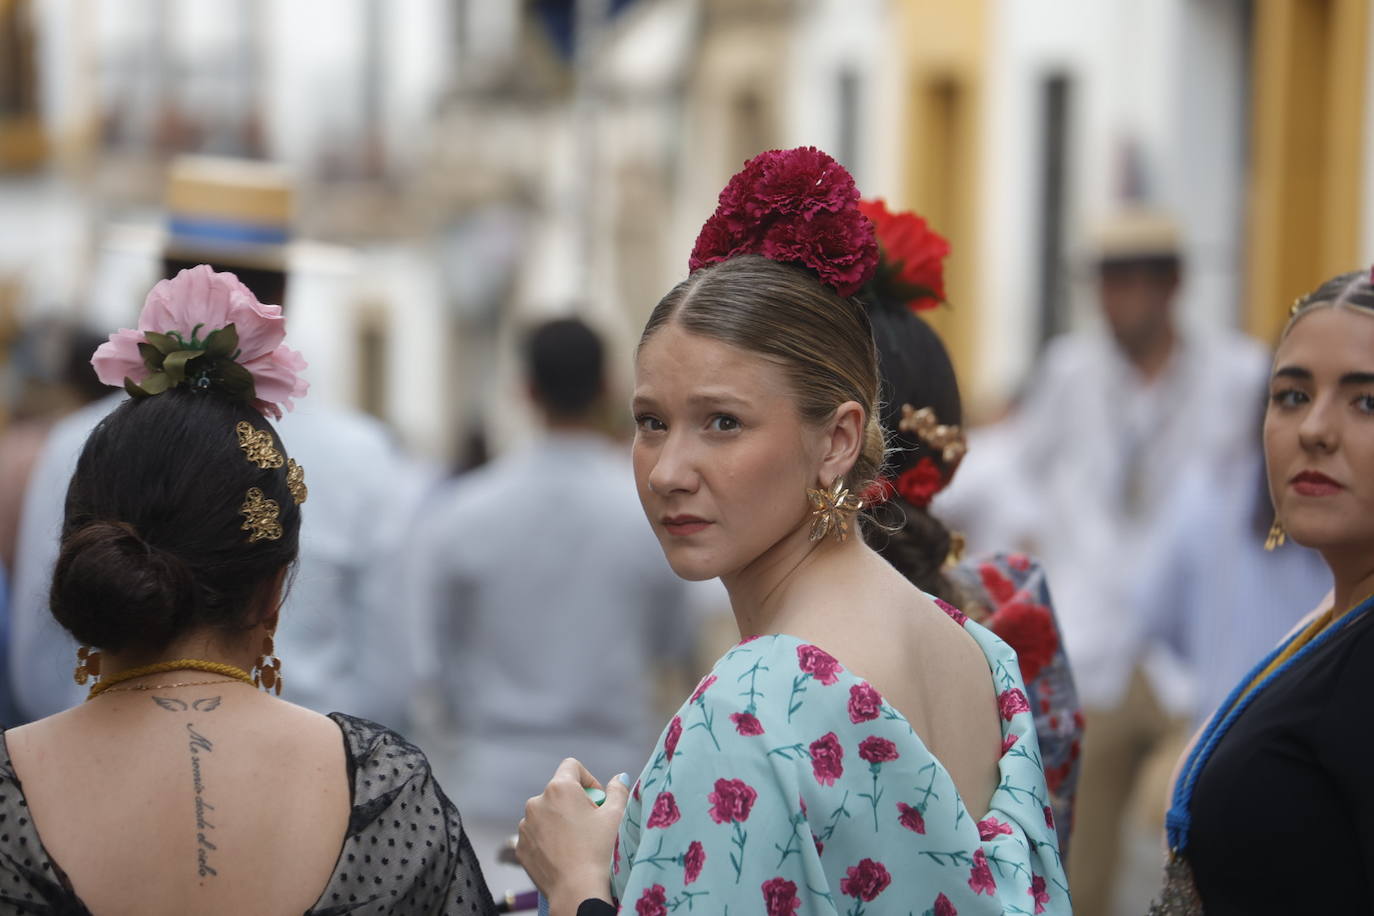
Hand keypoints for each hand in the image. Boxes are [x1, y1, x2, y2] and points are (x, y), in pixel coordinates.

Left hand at [517, 758, 628, 915]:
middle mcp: (536, 802)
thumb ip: (618, 791)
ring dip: (560, 821)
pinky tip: (564, 855)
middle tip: (591, 826)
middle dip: (575, 803)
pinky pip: (536, 834)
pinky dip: (548, 839)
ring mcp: (525, 825)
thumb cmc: (601, 851)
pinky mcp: (521, 846)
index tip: (598, 801)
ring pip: (546, 814)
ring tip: (577, 844)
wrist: (578, 892)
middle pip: (559, 792)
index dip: (589, 780)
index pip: (572, 766)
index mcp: (559, 788)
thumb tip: (619, 777)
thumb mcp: (616, 816)